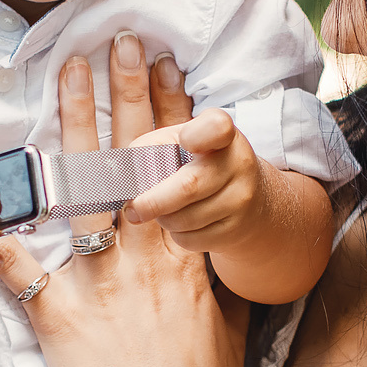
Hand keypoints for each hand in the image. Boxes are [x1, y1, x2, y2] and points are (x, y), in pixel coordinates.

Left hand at [0, 40, 247, 366]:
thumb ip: (212, 279)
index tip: (169, 64)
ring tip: (65, 77)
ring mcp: (104, 286)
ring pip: (82, 190)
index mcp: (186, 259)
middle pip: (133, 160)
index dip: (173, 113)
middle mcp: (148, 260)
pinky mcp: (61, 321)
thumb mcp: (225, 326)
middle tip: (118, 41)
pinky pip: (23, 270)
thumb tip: (216, 246)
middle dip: (126, 94)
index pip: (180, 170)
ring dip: (69, 127)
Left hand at [123, 106, 269, 254]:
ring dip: (163, 218)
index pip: (215, 128)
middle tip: (132, 209)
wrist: (251, 198)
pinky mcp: (236, 229)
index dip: (198, 135)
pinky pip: (192, 239)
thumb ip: (147, 151)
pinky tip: (184, 222)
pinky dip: (177, 233)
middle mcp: (238, 162)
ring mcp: (241, 198)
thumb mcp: (178, 144)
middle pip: (188, 186)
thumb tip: (116, 177)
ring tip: (165, 208)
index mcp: (221, 133)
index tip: (186, 142)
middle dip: (152, 202)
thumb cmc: (199, 164)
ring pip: (185, 218)